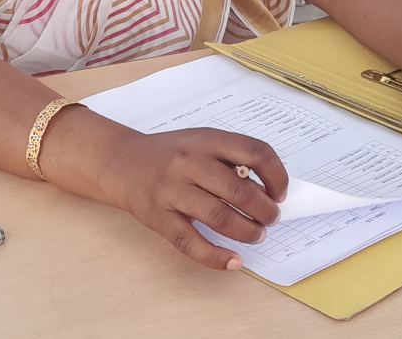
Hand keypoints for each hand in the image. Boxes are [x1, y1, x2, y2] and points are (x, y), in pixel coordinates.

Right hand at [108, 128, 287, 271]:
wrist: (121, 163)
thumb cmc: (169, 154)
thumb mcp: (200, 141)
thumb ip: (230, 159)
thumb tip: (269, 191)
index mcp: (206, 140)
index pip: (255, 153)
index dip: (276, 176)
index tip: (280, 192)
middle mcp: (189, 162)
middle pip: (240, 190)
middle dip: (265, 210)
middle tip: (271, 219)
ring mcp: (172, 191)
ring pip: (220, 217)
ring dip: (247, 231)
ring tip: (257, 235)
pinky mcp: (160, 218)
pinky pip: (191, 243)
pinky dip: (216, 257)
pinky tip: (233, 261)